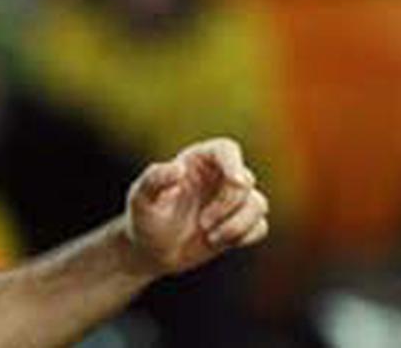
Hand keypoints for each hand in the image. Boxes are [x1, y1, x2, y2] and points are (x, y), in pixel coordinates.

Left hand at [124, 137, 268, 276]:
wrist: (152, 250)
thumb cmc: (144, 219)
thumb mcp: (141, 200)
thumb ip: (153, 180)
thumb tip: (177, 168)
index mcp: (196, 161)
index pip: (226, 149)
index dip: (234, 163)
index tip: (235, 183)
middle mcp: (218, 176)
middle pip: (245, 180)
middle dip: (227, 205)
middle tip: (202, 224)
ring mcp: (231, 200)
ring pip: (258, 204)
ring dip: (237, 225)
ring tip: (210, 238)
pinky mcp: (240, 223)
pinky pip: (260, 226)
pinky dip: (244, 236)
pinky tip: (219, 242)